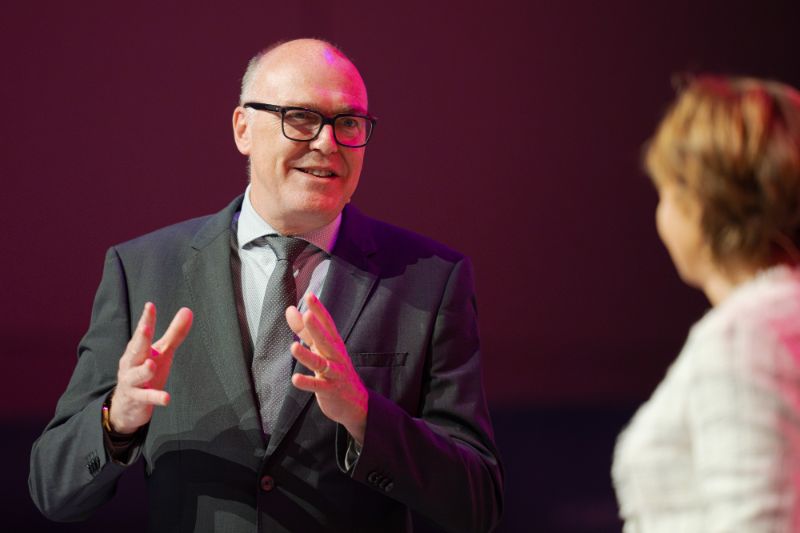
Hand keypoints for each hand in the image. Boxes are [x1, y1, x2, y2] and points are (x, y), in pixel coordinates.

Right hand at [109, 302, 192, 433]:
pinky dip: (156, 397)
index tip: (150, 305)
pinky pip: (146, 398)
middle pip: (136, 349)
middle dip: (140, 339)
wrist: (127, 406)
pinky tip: (167, 398)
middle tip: (145, 328)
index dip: (146, 319)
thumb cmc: (146, 372)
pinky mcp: (137, 399)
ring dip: (144, 370)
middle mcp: (132, 363)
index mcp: (138, 349)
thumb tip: (187, 310)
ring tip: (151, 364)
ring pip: (137, 375)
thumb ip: (175, 333)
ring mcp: (132, 381)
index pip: (143, 332)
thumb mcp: (162, 352)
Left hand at [286, 293, 367, 444]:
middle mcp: (336, 356)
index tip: (310, 295)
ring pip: (322, 363)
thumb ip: (304, 330)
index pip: (328, 324)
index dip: (319, 310)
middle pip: (327, 340)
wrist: (356, 403)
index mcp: (334, 344)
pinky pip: (319, 386)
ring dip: (308, 356)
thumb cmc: (336, 371)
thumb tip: (290, 310)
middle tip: (308, 314)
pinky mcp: (331, 390)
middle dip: (317, 327)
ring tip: (293, 347)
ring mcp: (335, 374)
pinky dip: (308, 382)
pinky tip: (295, 379)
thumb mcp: (321, 348)